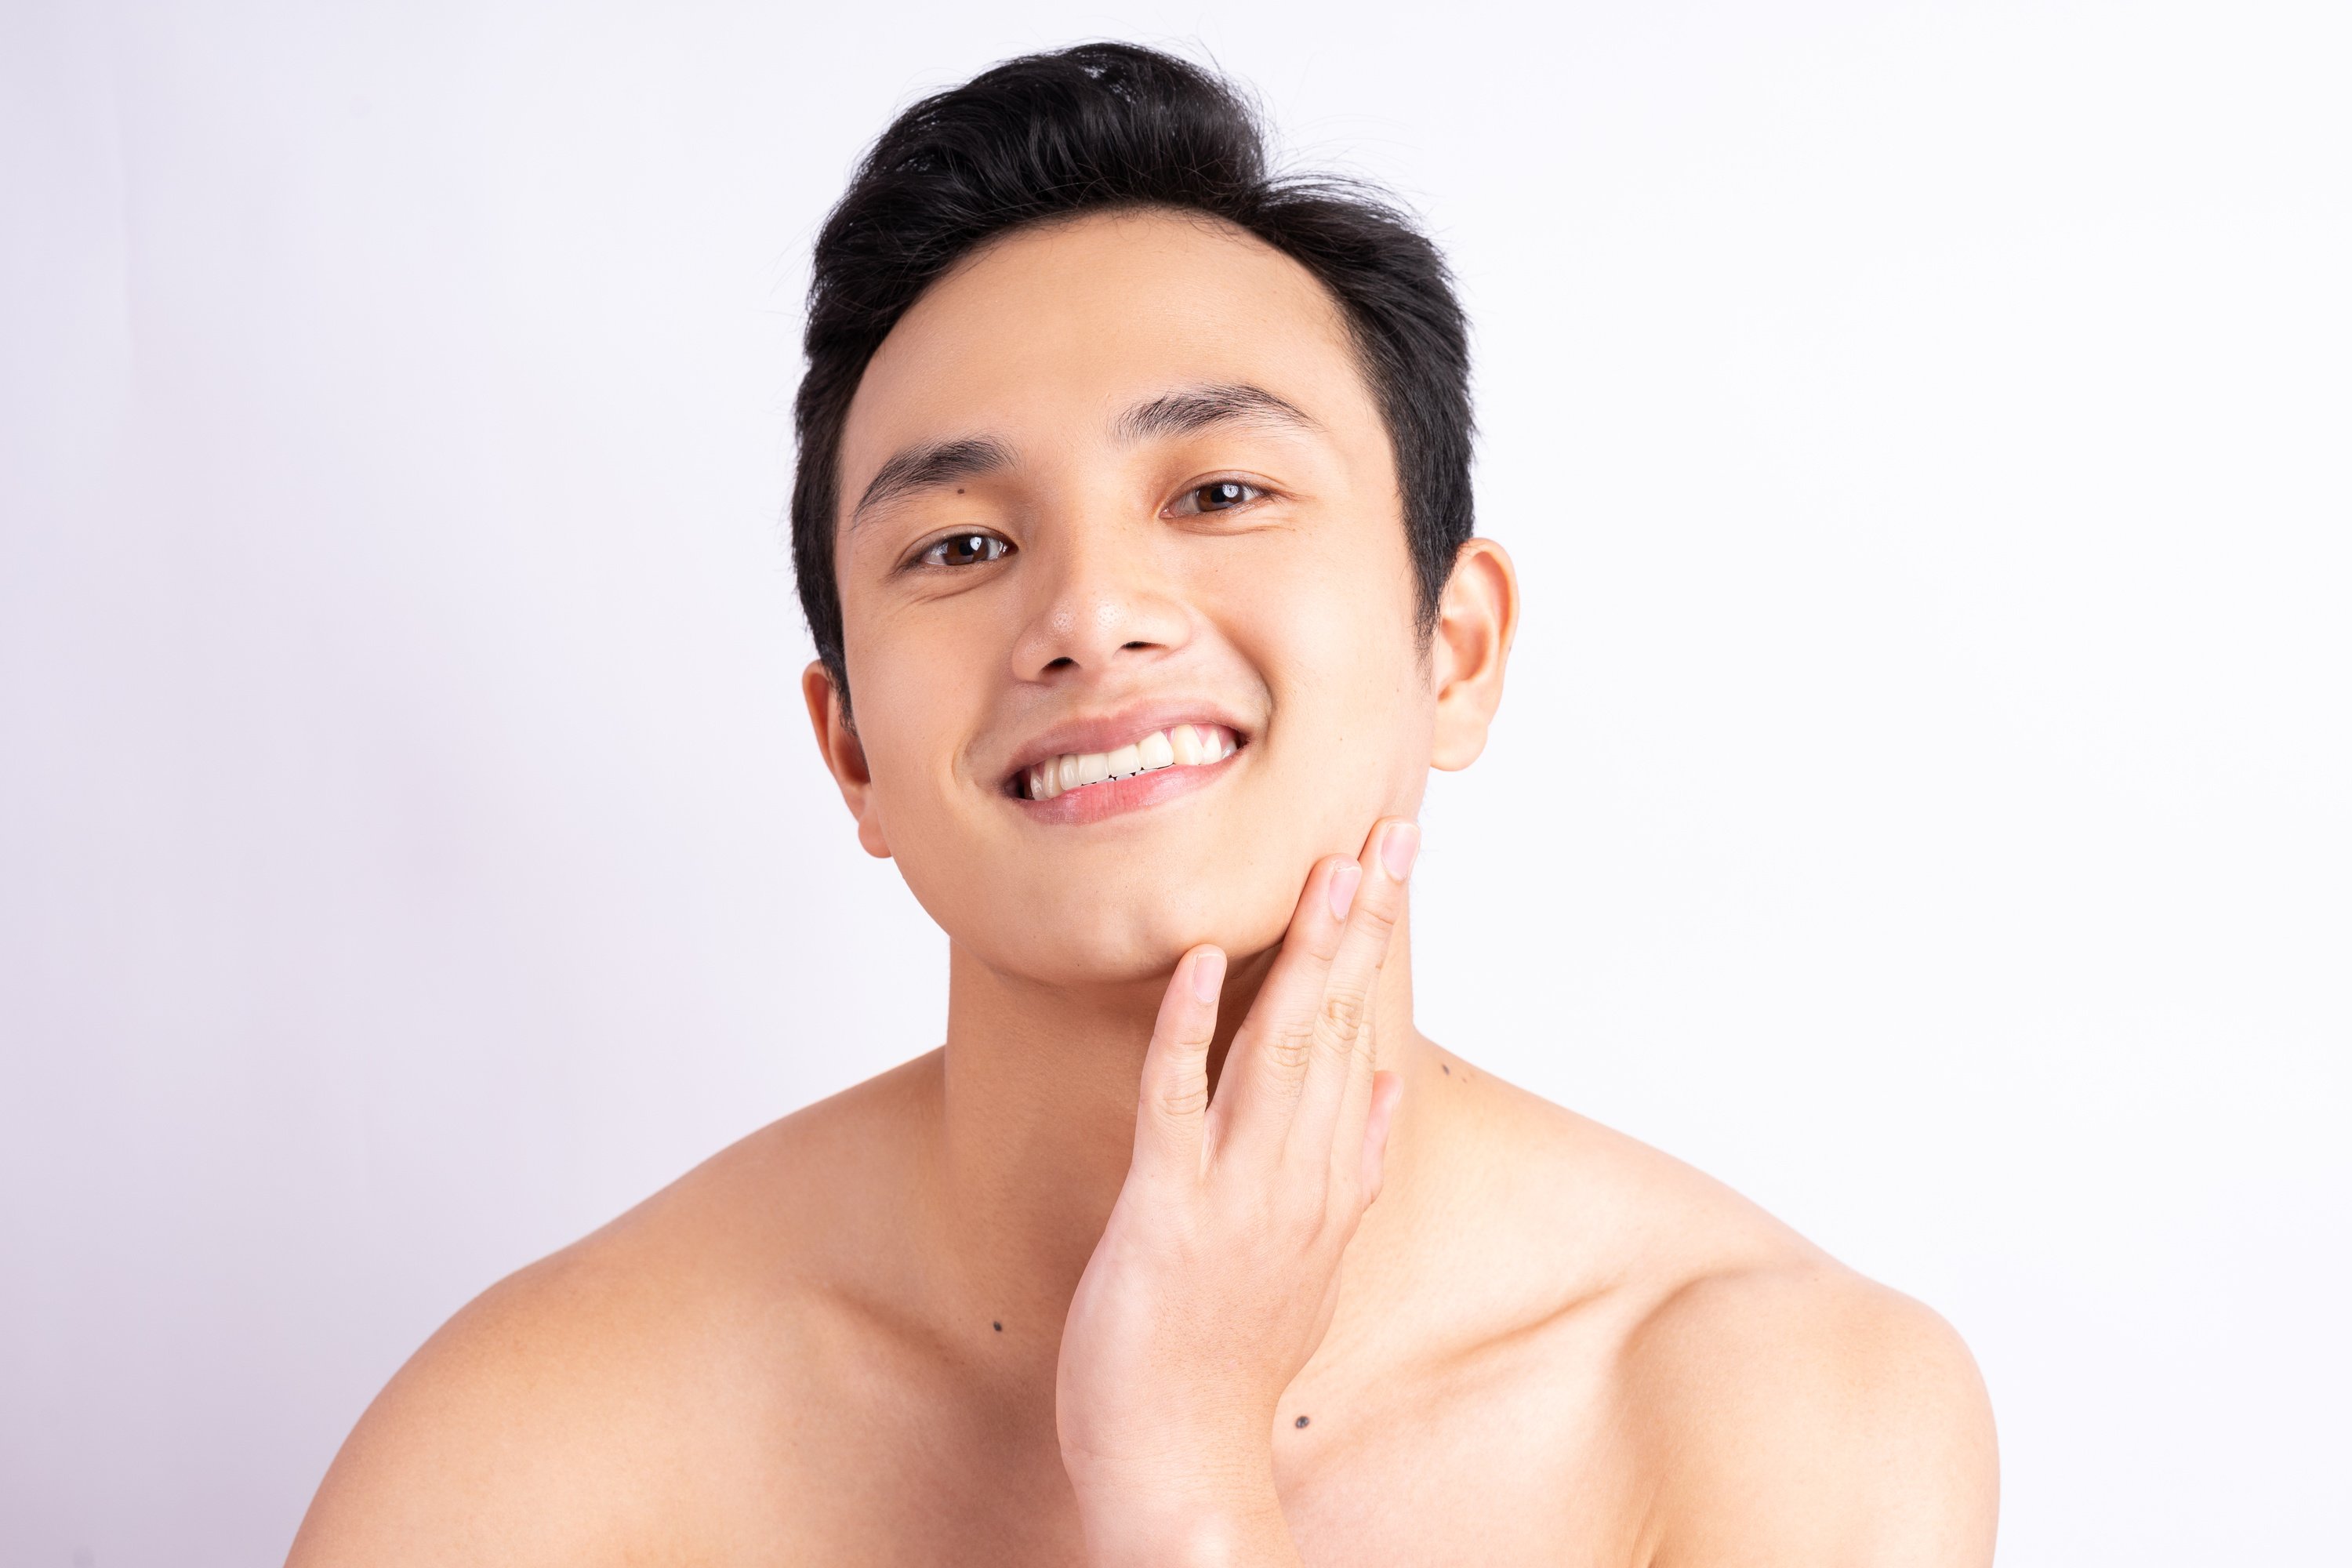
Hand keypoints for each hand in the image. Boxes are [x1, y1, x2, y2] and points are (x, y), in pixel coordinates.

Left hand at [1055, 817, 1419, 1566]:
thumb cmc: (1226, 1361)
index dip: (1378, 940)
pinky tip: (1202, 961)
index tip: (1394, 857)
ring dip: (1304, 954)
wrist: (1182, 1462)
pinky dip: (1191, 1030)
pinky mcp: (1170, 1214)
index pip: (1360, 1031)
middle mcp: (1299, 1177)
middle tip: (1386, 826)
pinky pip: (1180, 1104)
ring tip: (1330, 865)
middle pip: (1336, 1025)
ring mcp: (1239, 1193)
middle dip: (1361, 921)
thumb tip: (1383, 1083)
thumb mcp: (1314, 1260)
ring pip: (1280, 1050)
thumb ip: (1354, 1165)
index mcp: (1329, 1179)